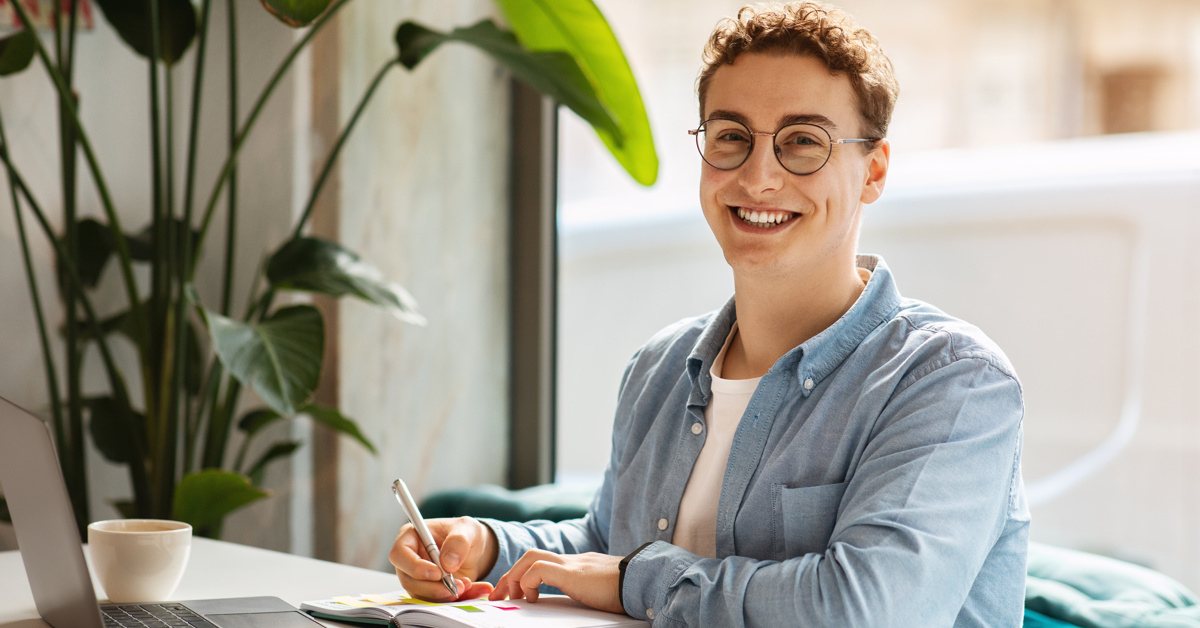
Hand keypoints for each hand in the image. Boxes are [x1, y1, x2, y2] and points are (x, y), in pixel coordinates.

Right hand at [389, 516, 498, 601]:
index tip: (438, 573)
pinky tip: (472, 590)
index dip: (415, 567)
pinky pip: (438, 601)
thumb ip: (458, 542)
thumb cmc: (465, 533)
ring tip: (467, 585)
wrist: (476, 548)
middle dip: (433, 588)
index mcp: (411, 537)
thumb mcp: (467, 529)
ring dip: (444, 596)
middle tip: (457, 586)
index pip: (399, 555)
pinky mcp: (430, 591)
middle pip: (409, 580)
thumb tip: (448, 563)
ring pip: (421, 595)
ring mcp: (418, 578)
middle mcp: (410, 559)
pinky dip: (456, 600)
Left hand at [488, 550, 623, 613]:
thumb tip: (581, 604)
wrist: (643, 581)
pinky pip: (538, 569)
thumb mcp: (599, 592)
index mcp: (577, 566)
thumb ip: (586, 591)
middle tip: (500, 596)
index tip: (512, 593)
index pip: (543, 561)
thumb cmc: (627, 591)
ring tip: (512, 597)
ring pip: (531, 558)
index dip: (523, 575)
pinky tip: (533, 598)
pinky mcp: (572, 573)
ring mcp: (572, 564)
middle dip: (511, 575)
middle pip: (531, 555)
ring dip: (515, 577)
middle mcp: (572, 561)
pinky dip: (528, 582)